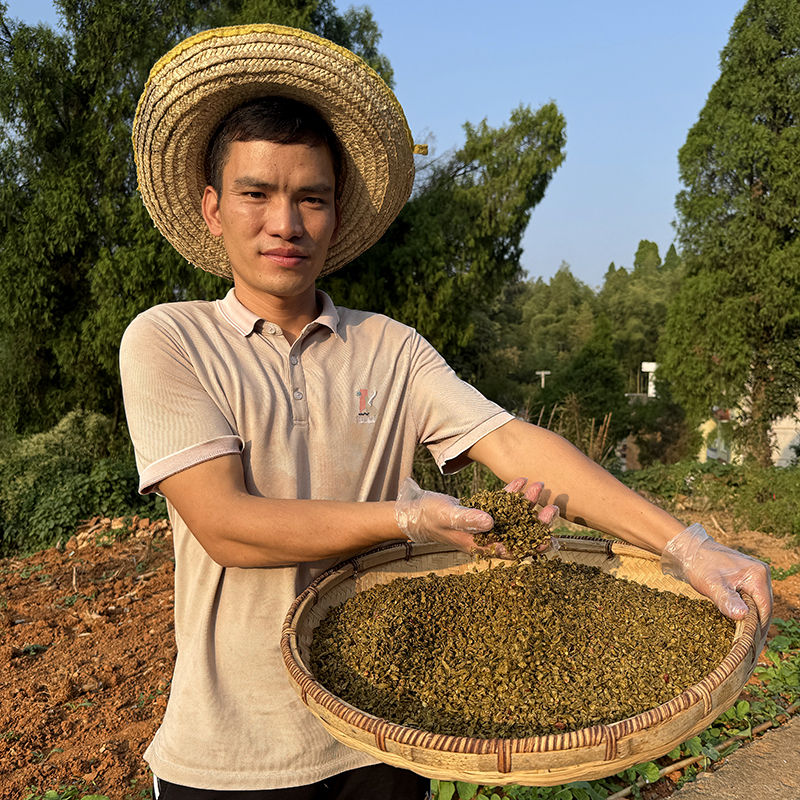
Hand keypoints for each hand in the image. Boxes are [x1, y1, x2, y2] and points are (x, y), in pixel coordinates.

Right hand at [394, 476, 559, 555]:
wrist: (413, 511)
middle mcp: (486, 537)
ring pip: (513, 517)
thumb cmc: (428, 516)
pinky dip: (511, 494)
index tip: (550, 537)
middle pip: (518, 532)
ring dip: (527, 503)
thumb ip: (468, 519)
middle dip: (537, 521)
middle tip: (552, 506)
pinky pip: (501, 505)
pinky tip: (520, 481)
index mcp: (480, 545)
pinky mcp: (481, 512)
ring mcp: (484, 525)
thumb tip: (491, 522)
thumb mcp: (448, 515)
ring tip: (539, 485)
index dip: (533, 545)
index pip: (512, 550)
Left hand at [661, 523, 772, 637]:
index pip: (765, 608)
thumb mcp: (712, 585)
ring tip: (745, 638)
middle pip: (764, 606)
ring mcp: (754, 575)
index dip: (759, 627)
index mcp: (757, 575)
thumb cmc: (699, 564)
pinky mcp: (746, 578)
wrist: (688, 549)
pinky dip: (747, 610)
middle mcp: (760, 574)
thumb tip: (744, 616)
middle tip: (748, 646)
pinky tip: (740, 622)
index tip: (752, 645)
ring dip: (752, 619)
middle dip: (757, 625)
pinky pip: (751, 598)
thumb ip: (727, 600)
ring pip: (758, 603)